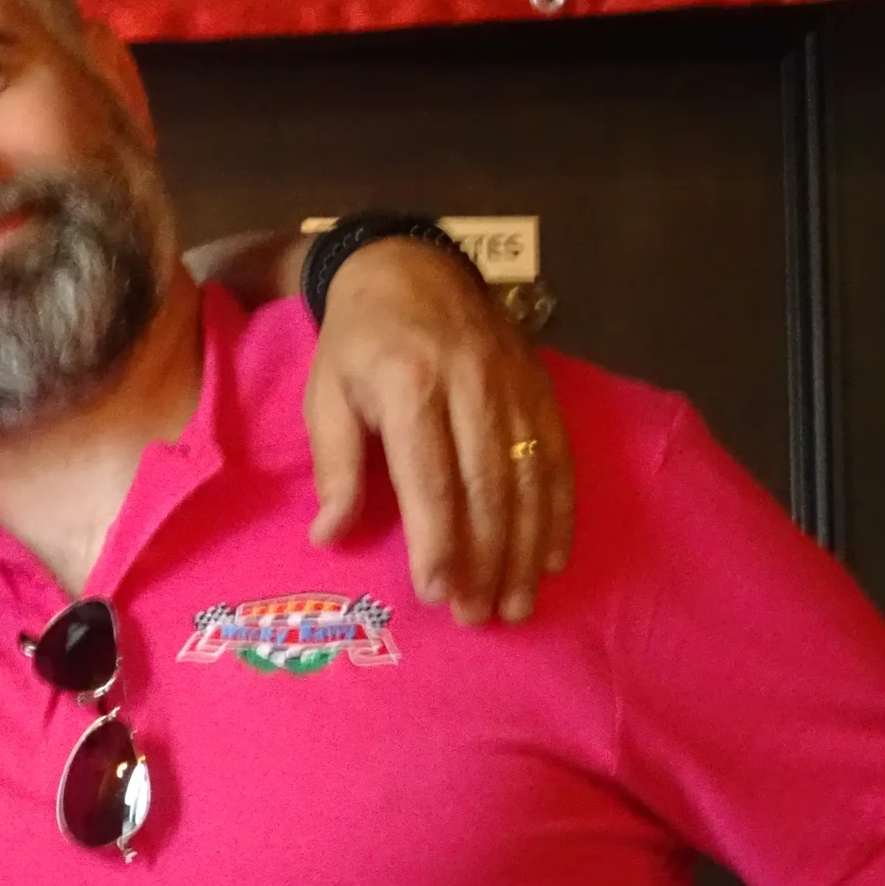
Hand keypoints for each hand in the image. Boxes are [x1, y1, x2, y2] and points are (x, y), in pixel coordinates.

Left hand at [305, 238, 572, 624]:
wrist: (411, 268)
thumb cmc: (358, 343)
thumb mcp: (326, 394)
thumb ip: (333, 465)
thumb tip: (329, 536)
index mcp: (408, 384)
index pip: (429, 479)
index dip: (436, 542)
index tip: (435, 592)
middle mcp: (470, 385)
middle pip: (487, 488)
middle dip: (487, 560)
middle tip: (480, 616)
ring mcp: (514, 384)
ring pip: (529, 479)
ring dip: (526, 549)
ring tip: (517, 603)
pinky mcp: (541, 386)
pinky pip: (558, 457)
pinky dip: (558, 513)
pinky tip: (552, 557)